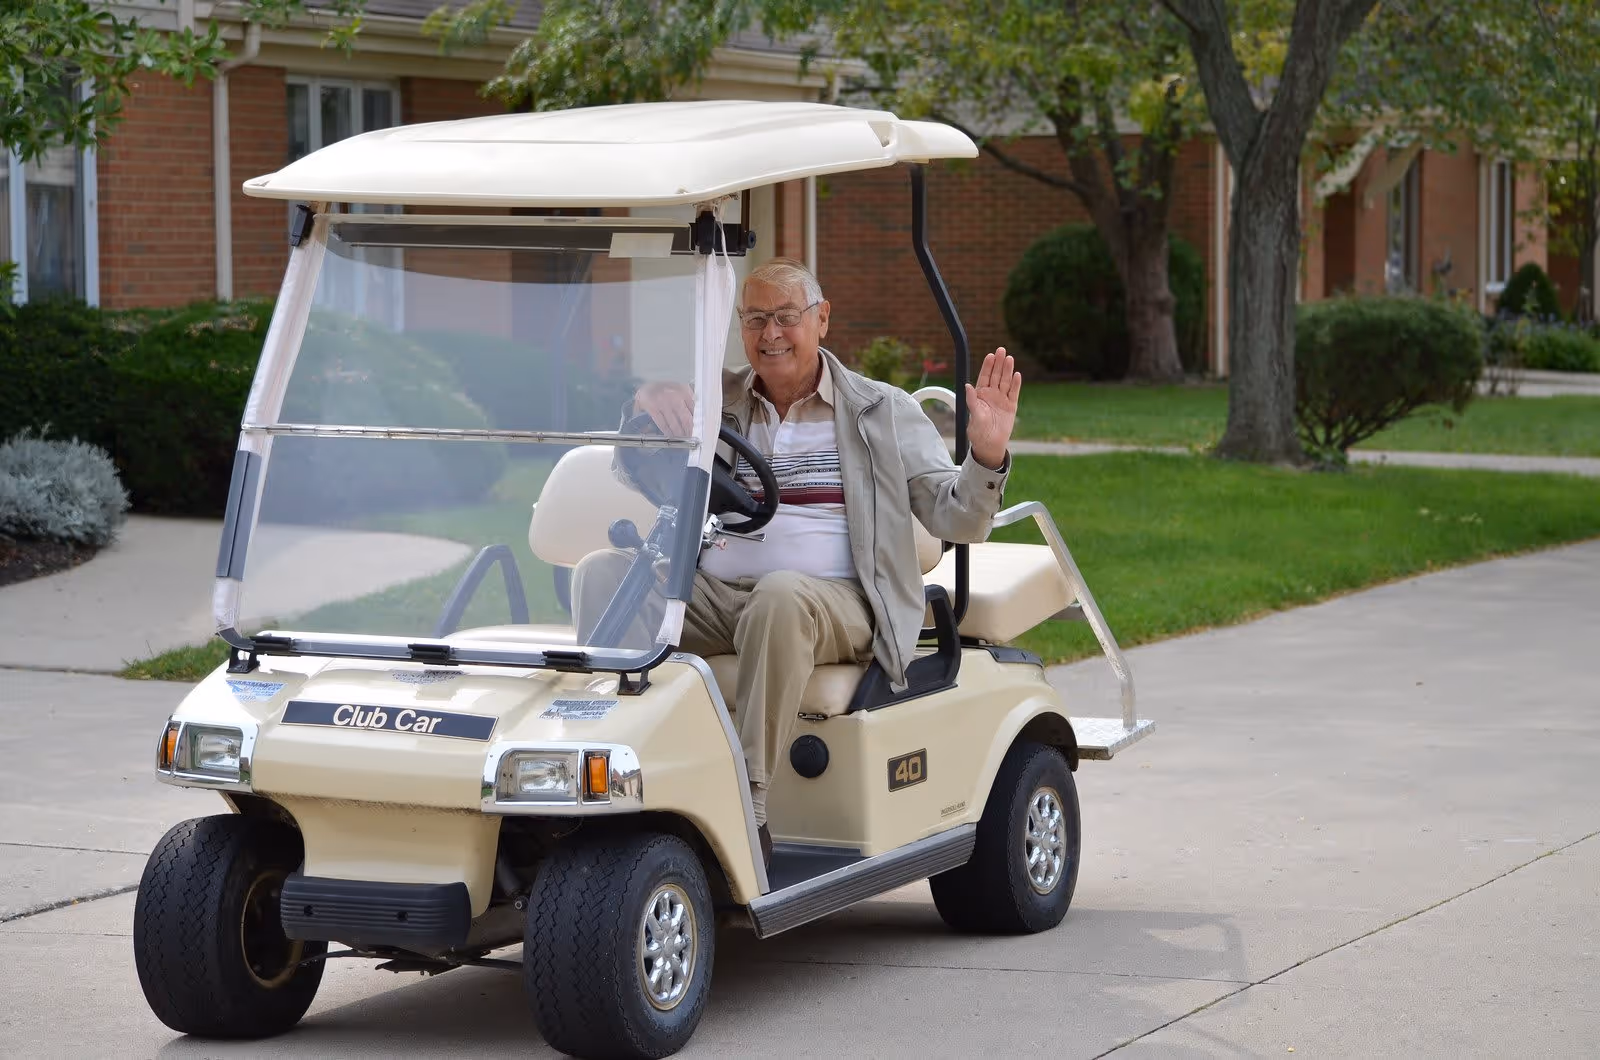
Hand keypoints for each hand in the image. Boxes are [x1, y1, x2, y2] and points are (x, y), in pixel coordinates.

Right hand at [633, 382, 695, 436]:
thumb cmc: (666, 392)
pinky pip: (662, 424)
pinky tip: (670, 435)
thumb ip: (689, 402)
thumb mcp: (679, 392)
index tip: (699, 429)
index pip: (695, 409)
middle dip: (689, 430)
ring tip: (682, 438)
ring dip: (679, 433)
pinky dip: (667, 431)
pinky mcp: (653, 408)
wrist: (646, 389)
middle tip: (691, 437)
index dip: (697, 421)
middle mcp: (674, 395)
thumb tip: (697, 418)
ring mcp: (663, 402)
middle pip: (686, 418)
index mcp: (684, 390)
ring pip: (674, 423)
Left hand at [967, 348, 1020, 469]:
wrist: (990, 444)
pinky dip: (1015, 384)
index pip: (985, 377)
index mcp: (980, 395)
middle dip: (998, 363)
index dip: (987, 366)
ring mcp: (1002, 400)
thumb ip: (972, 400)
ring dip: (1008, 370)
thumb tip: (967, 386)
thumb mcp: (974, 415)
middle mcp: (991, 395)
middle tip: (1001, 350)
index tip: (990, 355)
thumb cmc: (978, 431)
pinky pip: (1013, 393)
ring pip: (1005, 382)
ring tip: (1010, 358)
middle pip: (996, 376)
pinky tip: (1017, 375)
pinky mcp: (1011, 406)